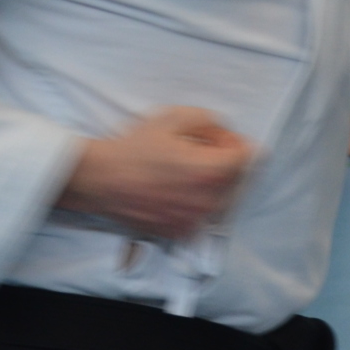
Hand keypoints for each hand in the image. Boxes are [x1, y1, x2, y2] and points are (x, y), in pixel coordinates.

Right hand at [58, 106, 253, 239]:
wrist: (101, 179)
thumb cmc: (135, 147)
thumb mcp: (173, 118)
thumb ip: (209, 121)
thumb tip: (225, 135)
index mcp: (209, 172)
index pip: (247, 158)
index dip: (235, 143)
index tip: (218, 139)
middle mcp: (206, 201)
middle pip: (238, 180)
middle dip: (226, 163)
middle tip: (200, 150)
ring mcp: (194, 221)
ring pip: (222, 199)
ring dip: (213, 184)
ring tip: (186, 170)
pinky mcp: (180, 232)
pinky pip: (202, 216)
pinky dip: (197, 202)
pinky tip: (176, 189)